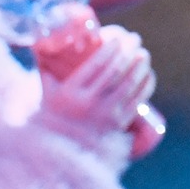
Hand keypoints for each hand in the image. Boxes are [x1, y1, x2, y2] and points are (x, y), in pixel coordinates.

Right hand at [37, 22, 154, 138]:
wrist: (58, 150)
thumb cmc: (53, 115)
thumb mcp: (47, 92)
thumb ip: (46, 68)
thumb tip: (40, 42)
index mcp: (70, 93)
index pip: (96, 65)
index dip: (110, 49)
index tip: (118, 38)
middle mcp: (88, 104)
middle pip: (116, 71)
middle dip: (128, 51)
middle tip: (135, 39)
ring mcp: (105, 115)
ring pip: (130, 84)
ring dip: (140, 65)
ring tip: (143, 53)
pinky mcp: (118, 124)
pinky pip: (138, 100)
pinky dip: (146, 84)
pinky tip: (148, 73)